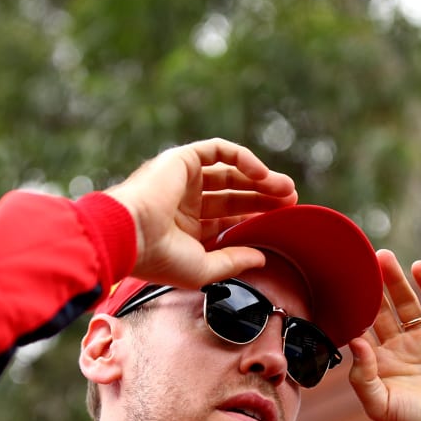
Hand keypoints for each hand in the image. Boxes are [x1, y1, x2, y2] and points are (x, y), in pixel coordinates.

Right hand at [106, 138, 297, 287]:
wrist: (130, 235)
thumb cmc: (159, 259)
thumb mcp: (204, 270)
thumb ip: (233, 261)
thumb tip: (261, 258)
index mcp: (185, 228)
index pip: (228, 219)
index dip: (255, 219)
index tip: (280, 222)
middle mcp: (184, 201)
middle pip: (233, 194)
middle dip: (263, 197)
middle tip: (290, 201)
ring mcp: (182, 179)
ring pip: (230, 172)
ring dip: (260, 178)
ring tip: (285, 188)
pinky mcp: (181, 159)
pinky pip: (219, 150)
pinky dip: (243, 158)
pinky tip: (263, 174)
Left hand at [348, 250, 420, 420]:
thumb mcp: (379, 405)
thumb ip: (363, 375)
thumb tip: (355, 340)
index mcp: (381, 363)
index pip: (363, 329)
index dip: (353, 309)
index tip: (339, 287)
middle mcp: (401, 348)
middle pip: (383, 309)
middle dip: (372, 287)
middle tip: (361, 262)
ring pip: (408, 303)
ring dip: (396, 280)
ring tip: (384, 256)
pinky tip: (419, 268)